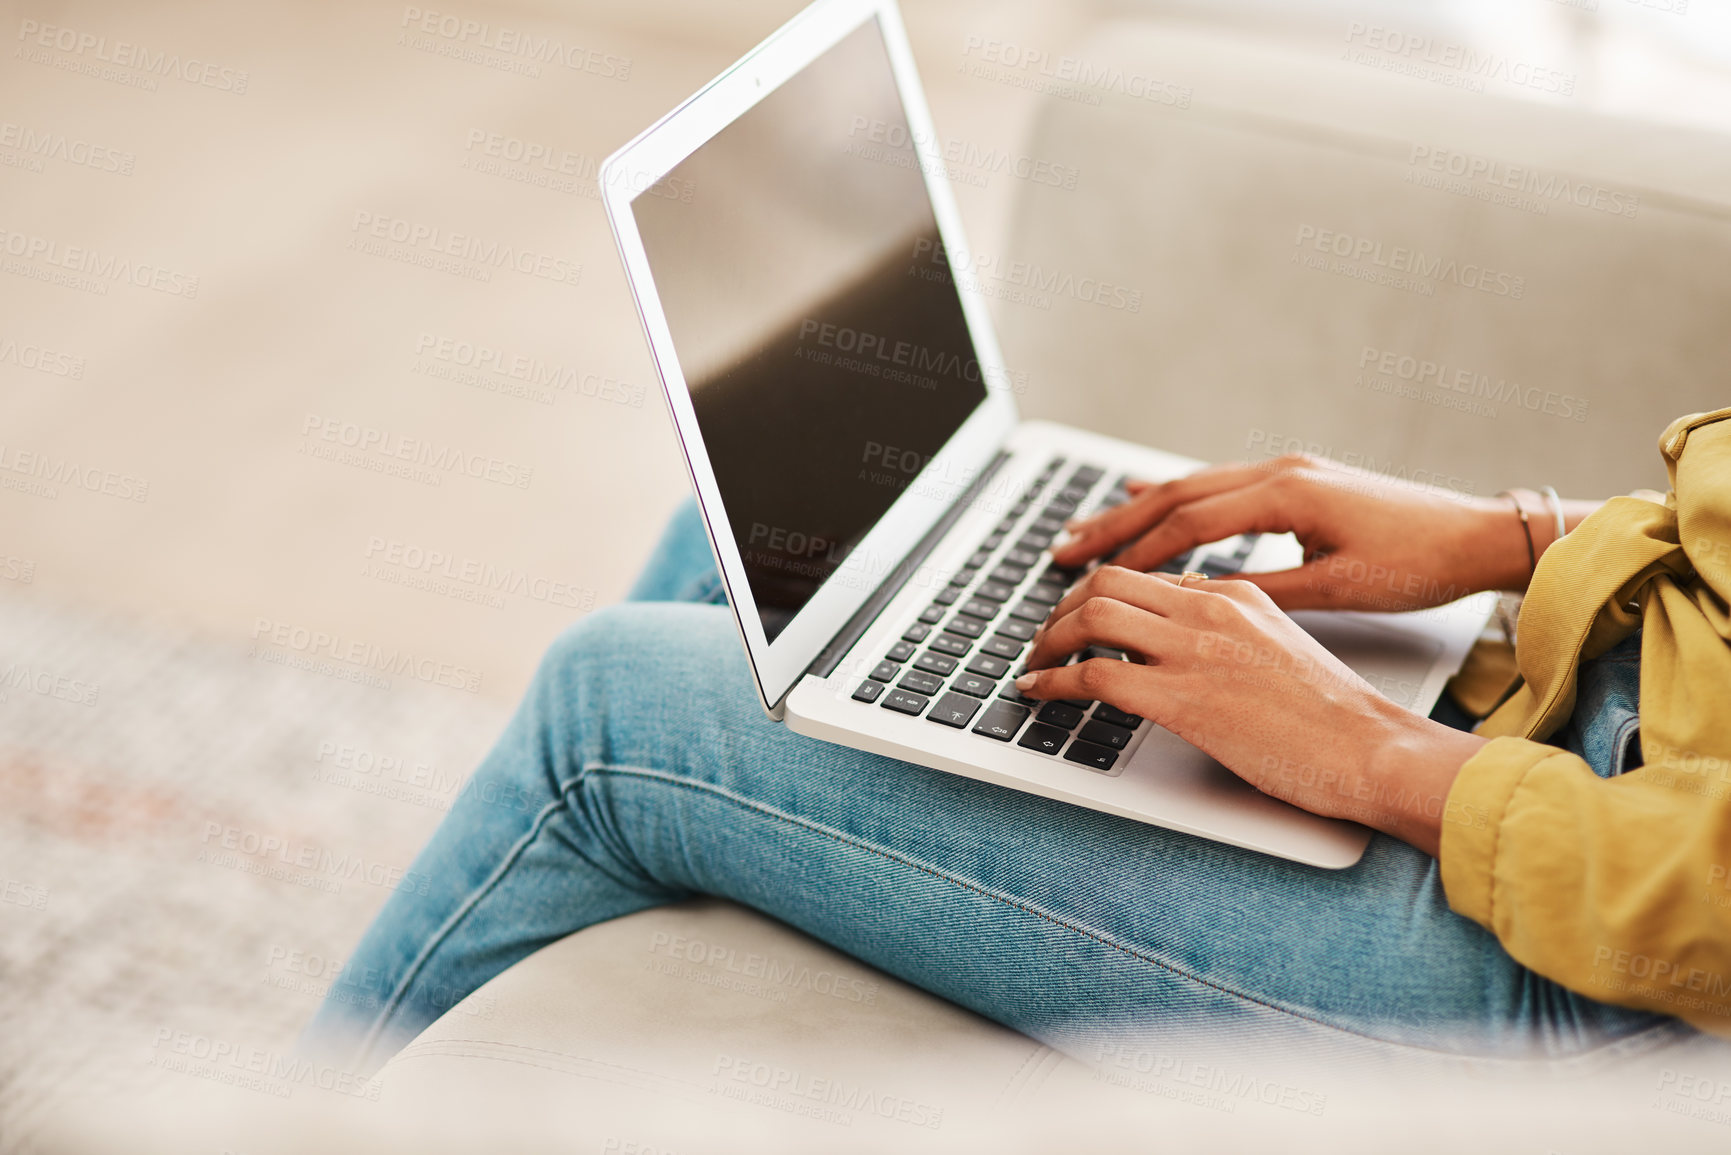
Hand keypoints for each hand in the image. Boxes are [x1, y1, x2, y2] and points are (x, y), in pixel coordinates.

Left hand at [1016, 566, 1485, 854]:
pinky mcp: (1183, 698)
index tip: (1076, 616)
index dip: (1099, 594)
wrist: (1372, 749)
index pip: (1147, 577)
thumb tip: (1180, 634)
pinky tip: (1039, 692)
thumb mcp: (1281, 648)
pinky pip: (1094, 675)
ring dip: (1049, 638)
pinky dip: (1053, 680)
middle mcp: (1210, 610)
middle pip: (1109, 580)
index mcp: (1235, 594)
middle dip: (1062, 606)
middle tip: (1045, 636)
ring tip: (1035, 662)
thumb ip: (1231, 632)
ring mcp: (1195, 650)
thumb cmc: (1336, 716)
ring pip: (1092, 614)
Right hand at [1050, 454, 1545, 610]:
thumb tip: (1199, 602)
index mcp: (1286, 494)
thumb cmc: (1418, 564)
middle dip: (1114, 523)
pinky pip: (1216, 486)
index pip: (1189, 524)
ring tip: (1087, 530)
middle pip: (1175, 495)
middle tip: (1062, 549)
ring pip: (1191, 487)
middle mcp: (1279, 472)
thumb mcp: (1338, 591)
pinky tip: (1148, 496)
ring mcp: (1287, 470)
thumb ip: (1265, 593)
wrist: (1477, 534)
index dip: (1135, 553)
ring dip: (1136, 509)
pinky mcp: (1296, 480)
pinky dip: (1175, 498)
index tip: (1090, 579)